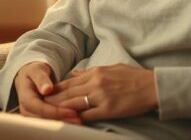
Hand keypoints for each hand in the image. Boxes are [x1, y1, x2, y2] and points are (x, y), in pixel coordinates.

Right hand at [14, 61, 82, 124]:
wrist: (30, 76)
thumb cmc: (35, 72)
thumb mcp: (37, 70)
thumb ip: (41, 79)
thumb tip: (46, 90)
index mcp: (25, 97)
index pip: (39, 108)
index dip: (55, 111)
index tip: (71, 111)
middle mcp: (26, 109)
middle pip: (43, 119)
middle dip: (61, 120)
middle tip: (78, 119)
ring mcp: (31, 115)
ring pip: (46, 124)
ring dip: (62, 123)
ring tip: (78, 121)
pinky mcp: (37, 117)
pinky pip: (49, 122)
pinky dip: (61, 122)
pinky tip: (73, 120)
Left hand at [43, 64, 157, 121]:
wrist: (152, 86)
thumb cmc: (133, 77)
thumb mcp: (110, 68)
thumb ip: (91, 71)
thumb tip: (75, 73)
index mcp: (95, 72)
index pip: (69, 81)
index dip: (55, 89)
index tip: (44, 94)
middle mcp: (95, 83)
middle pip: (68, 93)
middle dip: (52, 100)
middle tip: (39, 105)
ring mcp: (101, 96)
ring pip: (74, 104)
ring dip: (60, 110)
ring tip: (48, 115)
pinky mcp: (108, 109)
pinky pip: (88, 115)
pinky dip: (77, 119)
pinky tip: (69, 122)